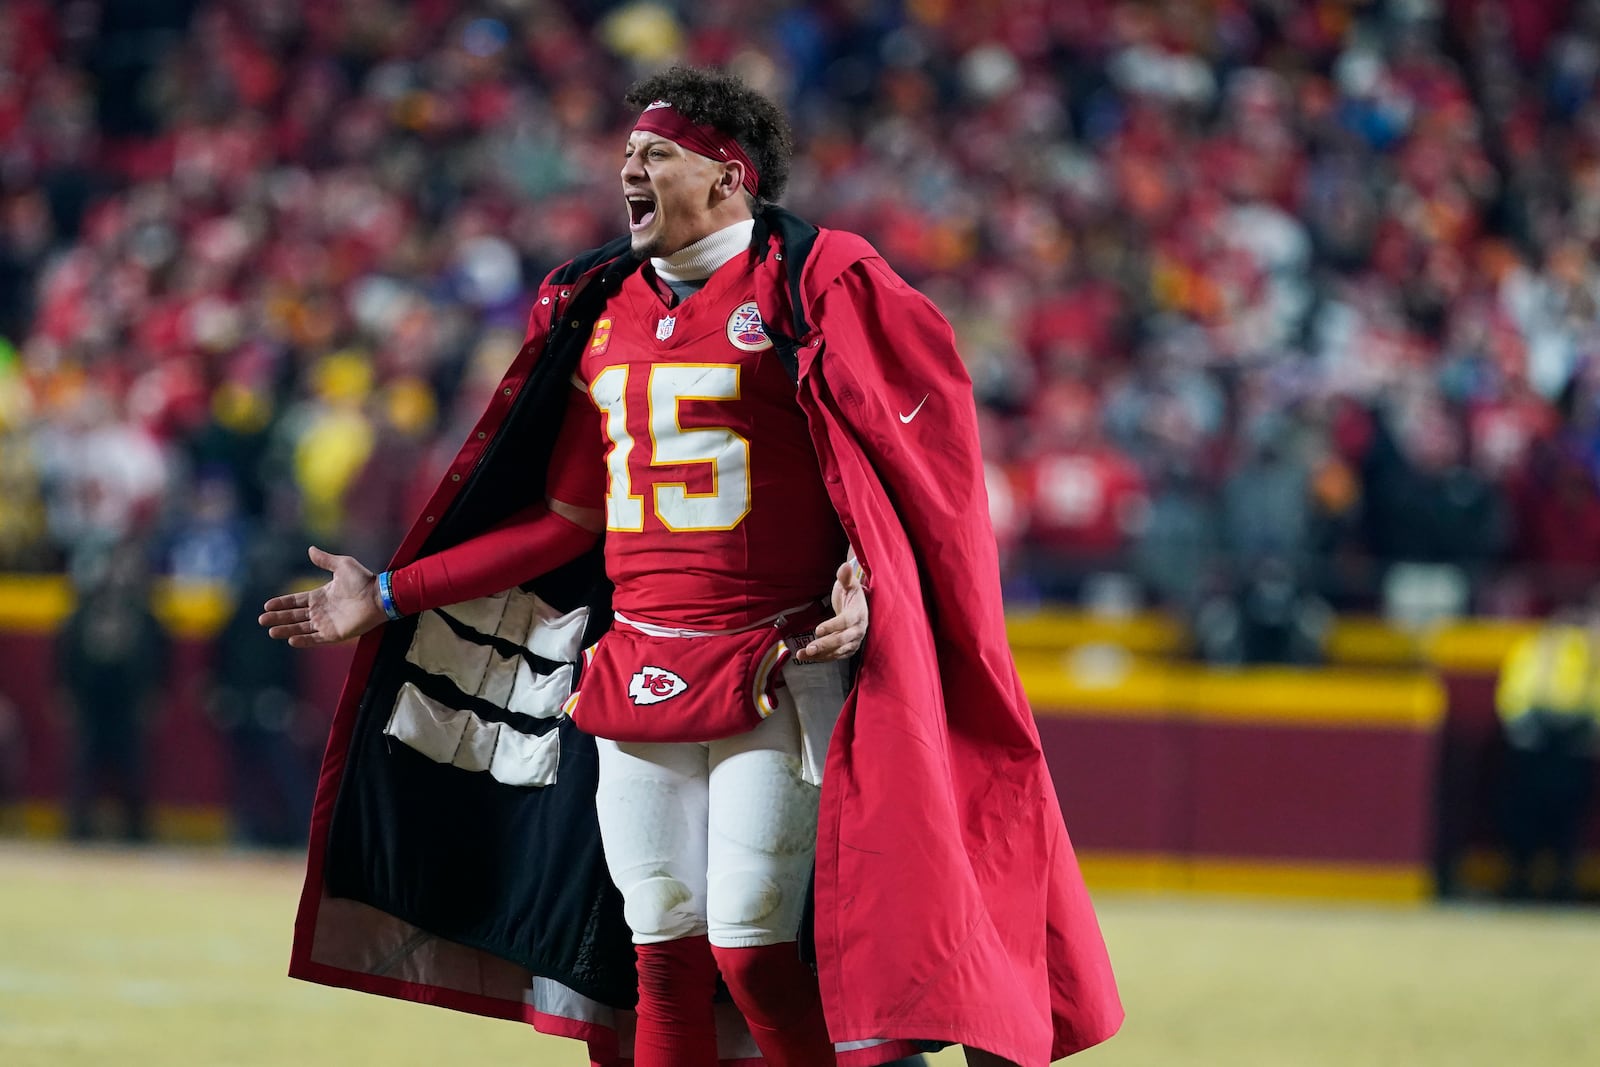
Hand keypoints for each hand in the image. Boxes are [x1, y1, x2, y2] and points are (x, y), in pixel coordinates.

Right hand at [258, 546, 386, 647]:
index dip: (281, 603)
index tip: (266, 605)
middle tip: (262, 620)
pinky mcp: (335, 634)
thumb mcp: (342, 565)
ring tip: (271, 632)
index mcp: (321, 595)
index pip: (296, 601)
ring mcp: (327, 623)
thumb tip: (310, 549)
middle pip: (294, 616)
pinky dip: (304, 640)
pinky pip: (316, 639)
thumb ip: (325, 560)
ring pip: (301, 628)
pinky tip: (290, 640)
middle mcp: (321, 610)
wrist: (379, 596)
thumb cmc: (363, 580)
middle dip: (278, 618)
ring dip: (286, 630)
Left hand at [797, 560, 867, 662]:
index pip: (847, 622)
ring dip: (820, 654)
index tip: (818, 629)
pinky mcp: (847, 649)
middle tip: (810, 648)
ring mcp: (853, 642)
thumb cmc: (851, 594)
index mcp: (859, 613)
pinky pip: (834, 656)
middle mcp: (858, 630)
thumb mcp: (848, 584)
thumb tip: (845, 565)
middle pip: (843, 640)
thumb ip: (845, 577)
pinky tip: (805, 657)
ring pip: (837, 651)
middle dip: (826, 644)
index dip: (833, 626)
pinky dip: (820, 658)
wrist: (858, 609)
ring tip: (802, 654)